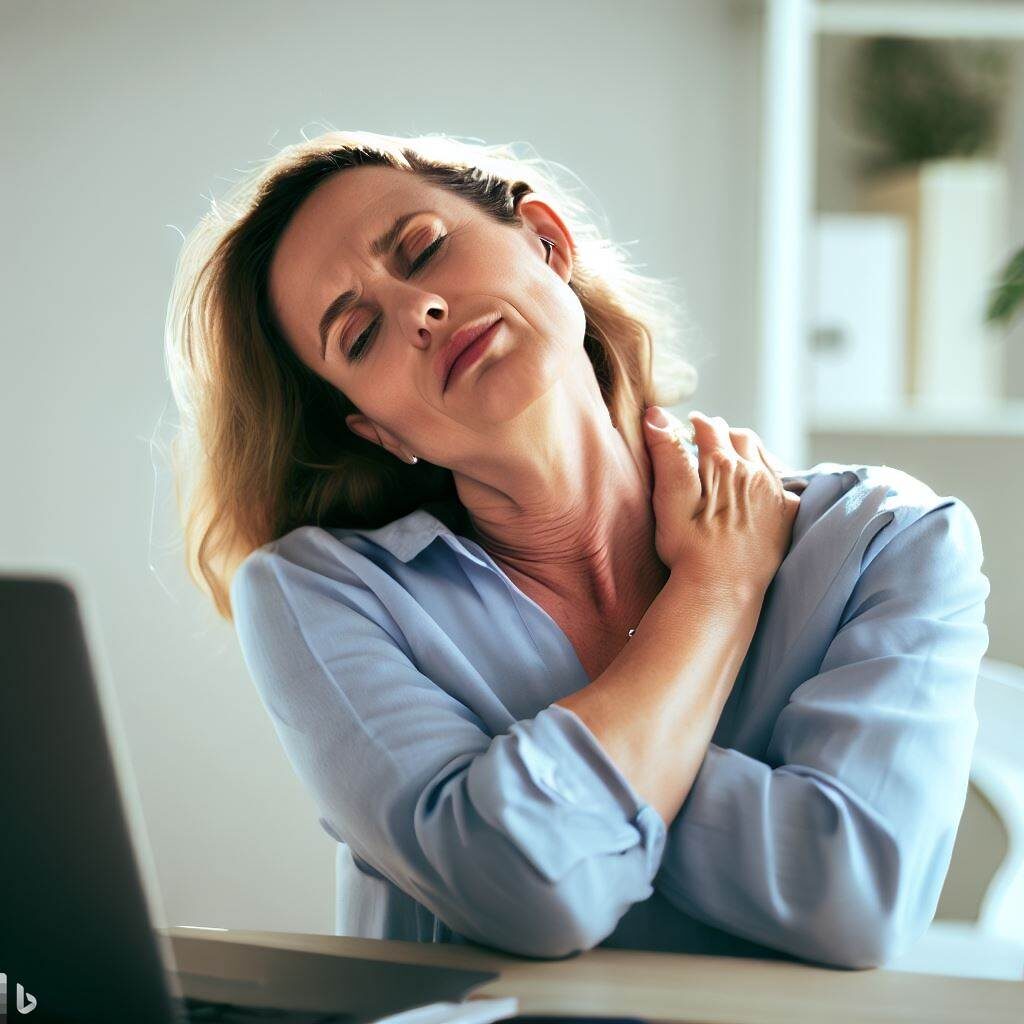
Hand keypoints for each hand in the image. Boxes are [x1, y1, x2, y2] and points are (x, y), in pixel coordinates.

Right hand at [642, 406, 799, 594]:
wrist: (721, 589)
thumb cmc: (689, 547)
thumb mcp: (670, 498)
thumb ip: (668, 453)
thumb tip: (657, 415)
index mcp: (723, 464)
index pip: (711, 428)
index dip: (698, 423)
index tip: (690, 424)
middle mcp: (754, 472)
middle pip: (741, 437)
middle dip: (724, 433)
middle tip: (710, 438)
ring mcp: (774, 493)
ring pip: (764, 456)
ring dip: (748, 450)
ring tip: (735, 456)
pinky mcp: (786, 515)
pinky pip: (785, 483)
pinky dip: (771, 476)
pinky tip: (762, 485)